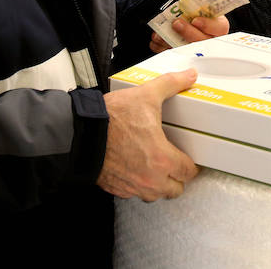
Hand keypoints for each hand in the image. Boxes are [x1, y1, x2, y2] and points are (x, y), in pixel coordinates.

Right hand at [98, 71, 198, 200]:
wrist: (79, 135)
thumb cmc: (111, 119)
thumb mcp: (145, 96)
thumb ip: (171, 84)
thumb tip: (189, 75)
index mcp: (162, 159)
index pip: (188, 172)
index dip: (191, 165)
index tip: (189, 159)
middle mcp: (149, 179)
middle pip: (175, 190)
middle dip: (177, 178)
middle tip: (175, 165)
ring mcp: (131, 187)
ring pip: (154, 195)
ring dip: (158, 185)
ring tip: (156, 169)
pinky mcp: (115, 188)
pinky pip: (132, 194)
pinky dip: (136, 185)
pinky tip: (134, 169)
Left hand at [148, 15, 230, 53]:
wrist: (179, 14)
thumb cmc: (194, 7)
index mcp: (217, 23)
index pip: (220, 28)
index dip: (208, 25)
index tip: (195, 20)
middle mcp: (208, 38)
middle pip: (203, 42)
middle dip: (188, 32)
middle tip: (176, 23)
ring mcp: (195, 48)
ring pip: (187, 51)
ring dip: (172, 42)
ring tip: (160, 34)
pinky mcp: (181, 54)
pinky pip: (173, 54)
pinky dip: (162, 47)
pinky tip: (156, 40)